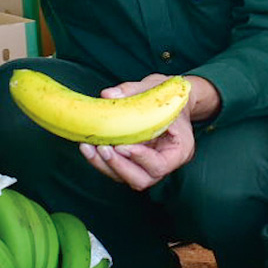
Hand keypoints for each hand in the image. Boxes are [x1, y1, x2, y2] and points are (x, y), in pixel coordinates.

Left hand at [79, 74, 196, 189]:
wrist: (170, 101)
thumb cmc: (169, 96)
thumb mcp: (157, 88)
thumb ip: (133, 91)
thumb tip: (108, 95)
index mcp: (180, 149)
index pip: (160, 165)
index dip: (140, 157)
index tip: (122, 145)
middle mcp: (165, 163)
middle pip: (142, 180)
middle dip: (119, 166)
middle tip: (103, 148)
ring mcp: (148, 166)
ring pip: (126, 178)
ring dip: (105, 165)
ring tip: (88, 147)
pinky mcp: (133, 164)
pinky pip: (116, 170)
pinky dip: (101, 161)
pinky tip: (88, 147)